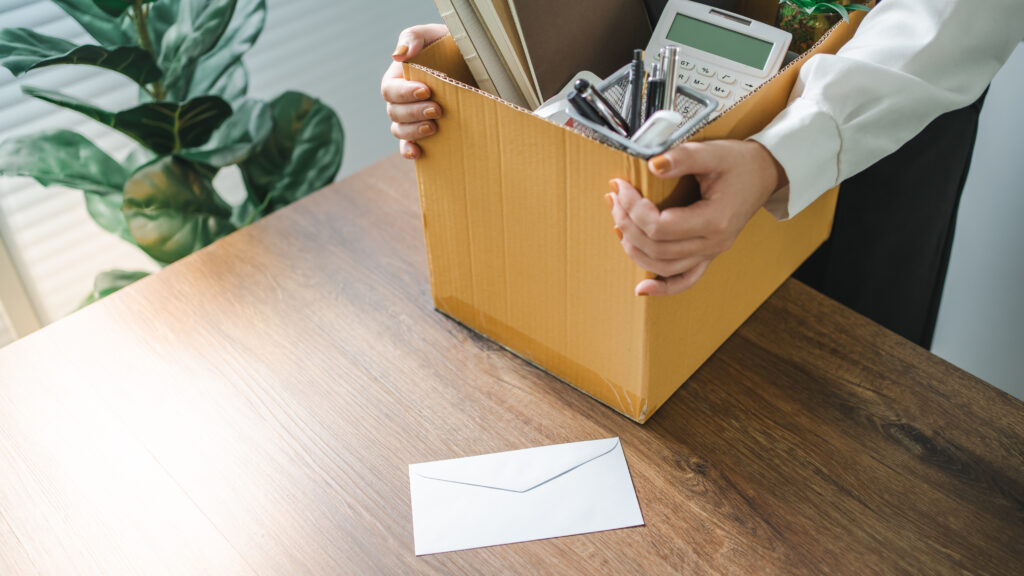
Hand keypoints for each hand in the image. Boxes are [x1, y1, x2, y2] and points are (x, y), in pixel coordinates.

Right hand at [381, 24, 448, 159]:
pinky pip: (407, 146)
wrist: (474, 65)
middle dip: (415, 113)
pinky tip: (418, 152)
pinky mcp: (424, 132)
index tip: (426, 91)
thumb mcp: (434, 35)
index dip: (404, 93)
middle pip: (395, 112)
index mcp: (399, 77)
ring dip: (413, 131)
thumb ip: (414, 38)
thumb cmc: (450, 46)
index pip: (390, 89)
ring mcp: (412, 118)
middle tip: (438, 110)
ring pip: (399, 130)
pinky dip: (409, 150)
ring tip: (434, 127)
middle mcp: (403, 99)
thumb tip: (398, 56)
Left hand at [608, 140, 787, 296]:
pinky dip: (663, 288)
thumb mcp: (713, 152)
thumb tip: (652, 166)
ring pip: (664, 266)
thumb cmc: (740, 162)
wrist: (764, 173)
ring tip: (618, 222)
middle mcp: (713, 243)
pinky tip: (642, 288)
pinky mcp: (707, 254)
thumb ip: (683, 157)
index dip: (633, 209)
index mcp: (714, 220)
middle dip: (627, 224)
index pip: (660, 227)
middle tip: (614, 198)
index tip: (621, 186)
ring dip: (634, 249)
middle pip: (657, 248)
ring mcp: (711, 252)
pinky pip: (685, 280)